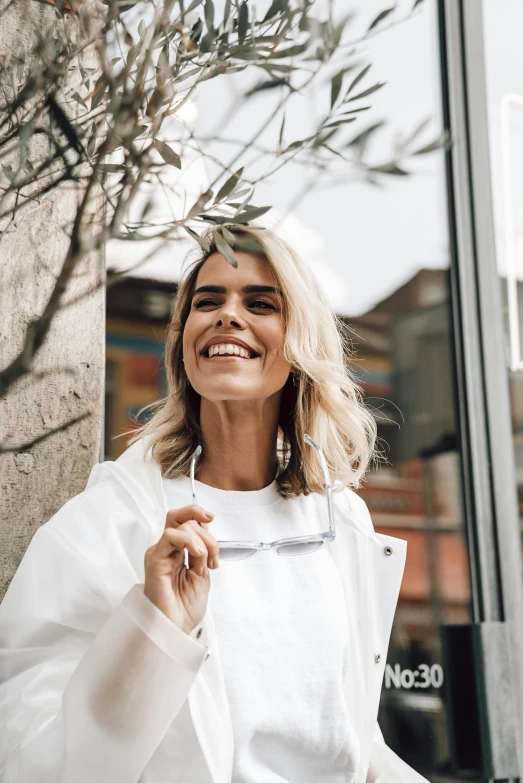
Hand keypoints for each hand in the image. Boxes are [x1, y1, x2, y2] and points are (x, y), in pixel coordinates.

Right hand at [144, 505, 218, 634]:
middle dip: (202, 524)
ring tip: (204, 563)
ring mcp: (160, 553)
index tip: (212, 523)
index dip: (201, 519)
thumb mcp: (202, 573)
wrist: (175, 628)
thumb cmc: (184, 608)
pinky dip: (189, 541)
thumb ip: (202, 552)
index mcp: (177, 552)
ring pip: (179, 524)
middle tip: (212, 544)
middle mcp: (166, 549)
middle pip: (180, 517)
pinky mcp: (155, 559)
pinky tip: (197, 556)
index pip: (186, 523)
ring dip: (201, 540)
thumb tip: (205, 531)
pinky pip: (171, 536)